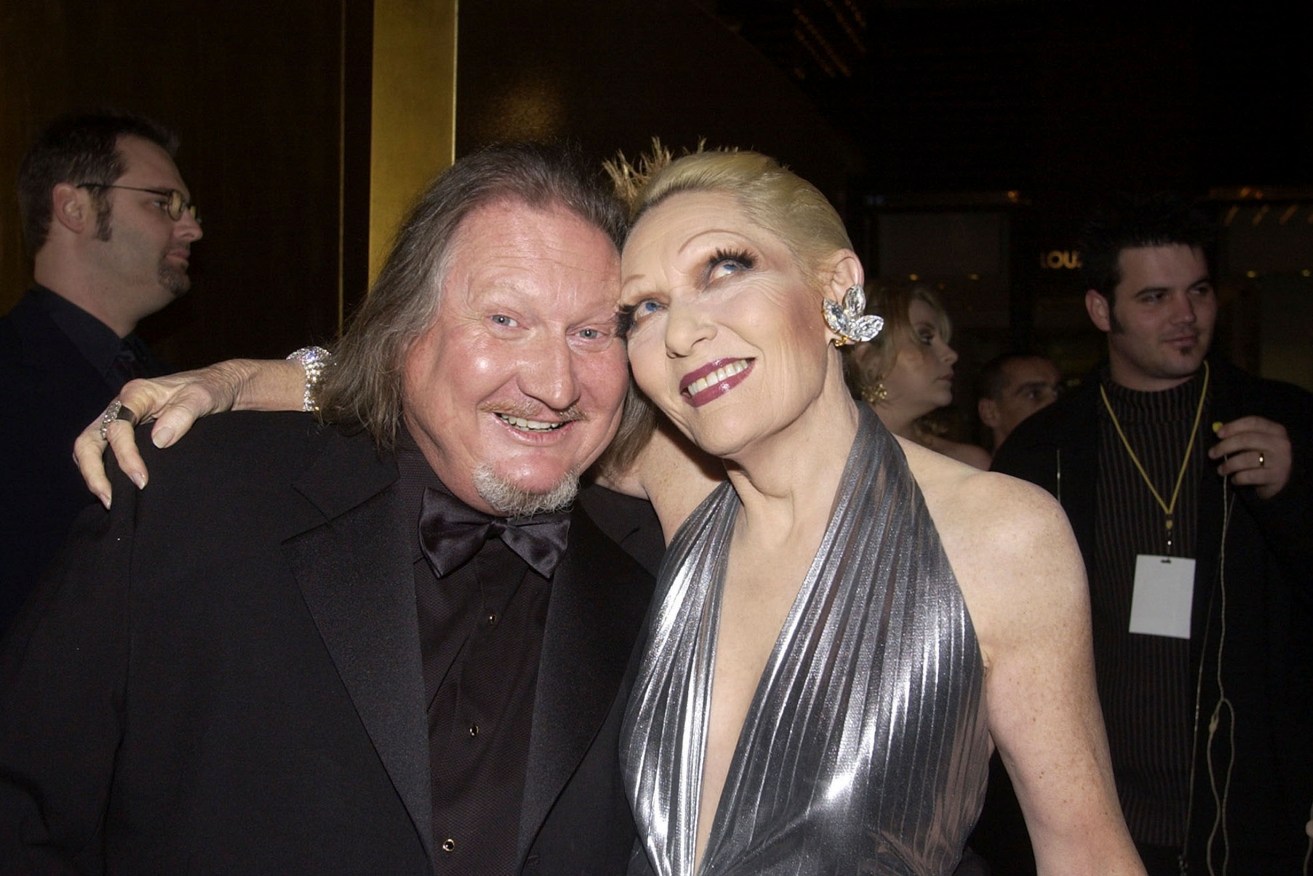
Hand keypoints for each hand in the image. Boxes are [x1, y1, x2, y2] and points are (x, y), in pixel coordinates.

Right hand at [73, 359, 302, 507]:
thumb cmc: (211, 390)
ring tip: (111, 502)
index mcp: (136, 394)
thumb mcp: (203, 398)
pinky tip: (118, 491)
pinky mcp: (128, 432)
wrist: (219, 387)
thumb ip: (183, 415)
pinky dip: (104, 471)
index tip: (143, 481)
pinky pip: (104, 452)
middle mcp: (122, 406)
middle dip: (93, 472)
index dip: (126, 457)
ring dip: (94, 475)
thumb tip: (159, 441)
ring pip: (91, 447)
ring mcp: (122, 419)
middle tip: (110, 500)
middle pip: (88, 440)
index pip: (117, 428)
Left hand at [1208, 415, 1291, 499]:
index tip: (1218, 434)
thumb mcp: (1257, 443)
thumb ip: (1241, 435)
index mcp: (1276, 430)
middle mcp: (1280, 443)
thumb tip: (1217, 431)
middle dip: (1224, 446)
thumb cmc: (1264, 458)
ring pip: (1246, 459)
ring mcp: (1280, 460)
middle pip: (1246, 439)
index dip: (1233, 426)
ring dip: (1228, 465)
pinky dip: (1238, 478)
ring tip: (1220, 470)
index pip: (1253, 422)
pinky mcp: (1276, 477)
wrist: (1282, 480)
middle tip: (1212, 454)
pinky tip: (1234, 479)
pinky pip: (1250, 476)